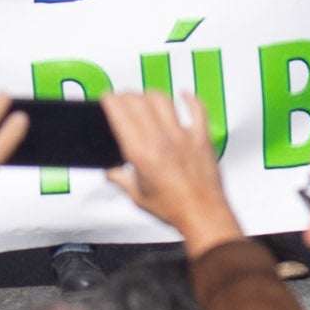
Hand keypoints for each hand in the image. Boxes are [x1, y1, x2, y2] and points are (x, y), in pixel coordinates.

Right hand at [105, 87, 242, 247]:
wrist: (203, 214)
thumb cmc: (174, 209)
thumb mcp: (138, 197)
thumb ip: (121, 180)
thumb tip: (111, 172)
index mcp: (141, 153)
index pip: (121, 114)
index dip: (110, 100)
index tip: (107, 97)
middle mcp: (161, 140)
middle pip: (139, 102)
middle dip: (126, 95)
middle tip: (122, 98)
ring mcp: (182, 136)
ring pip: (163, 100)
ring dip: (151, 95)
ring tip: (145, 98)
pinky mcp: (201, 137)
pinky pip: (197, 109)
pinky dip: (190, 99)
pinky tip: (184, 95)